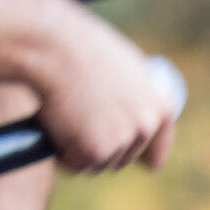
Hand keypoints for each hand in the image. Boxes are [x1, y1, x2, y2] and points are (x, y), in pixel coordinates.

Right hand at [28, 4, 178, 172]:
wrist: (51, 46)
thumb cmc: (76, 45)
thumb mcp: (119, 64)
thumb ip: (132, 91)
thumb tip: (128, 109)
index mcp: (158, 106)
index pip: (155, 150)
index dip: (139, 154)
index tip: (126, 156)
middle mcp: (146, 126)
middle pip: (122, 158)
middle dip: (99, 148)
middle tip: (74, 125)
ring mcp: (122, 139)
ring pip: (98, 163)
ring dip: (79, 152)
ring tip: (61, 122)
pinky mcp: (96, 150)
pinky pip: (76, 164)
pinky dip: (61, 154)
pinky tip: (53, 130)